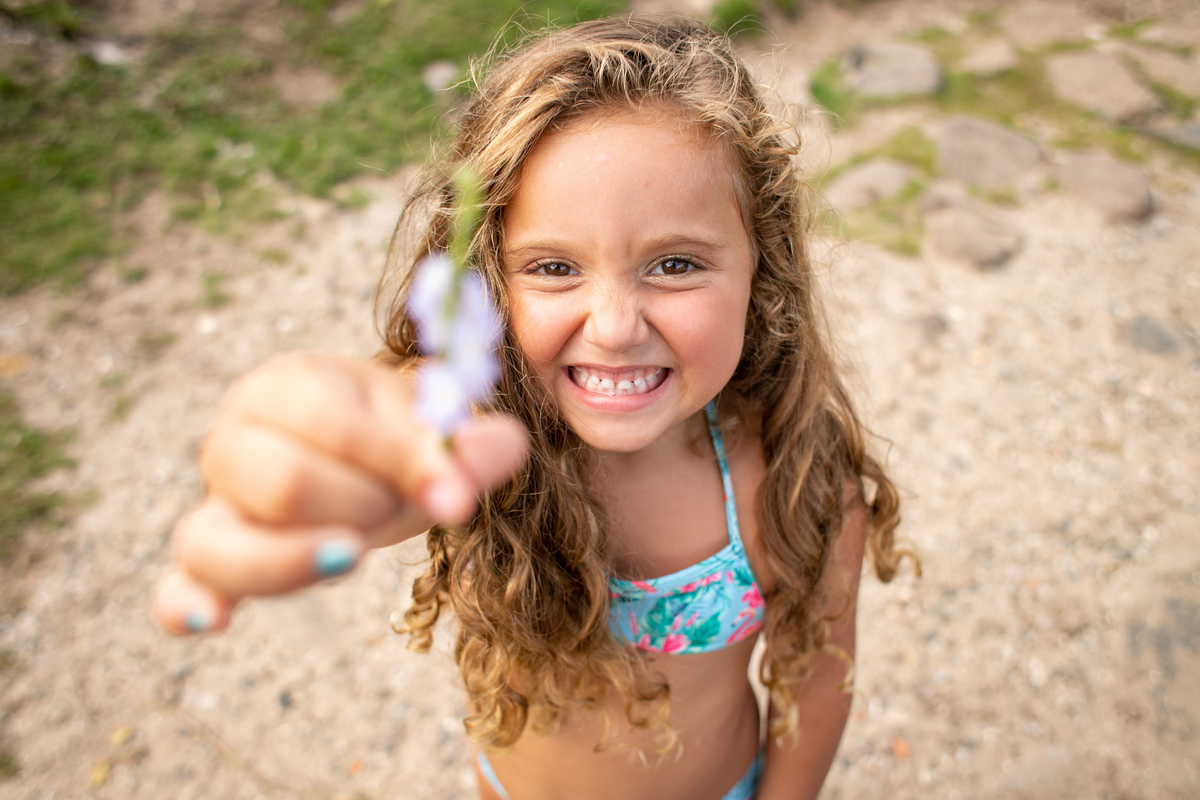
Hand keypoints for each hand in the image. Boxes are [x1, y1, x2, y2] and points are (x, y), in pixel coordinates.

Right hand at [151, 352, 527, 634]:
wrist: (374, 460)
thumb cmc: (400, 440)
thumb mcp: (439, 431)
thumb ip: (471, 440)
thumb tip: (504, 446)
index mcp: (287, 384)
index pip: (326, 418)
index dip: (396, 460)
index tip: (455, 496)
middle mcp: (234, 437)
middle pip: (279, 481)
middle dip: (359, 506)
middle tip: (395, 510)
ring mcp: (215, 504)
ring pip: (214, 540)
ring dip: (293, 558)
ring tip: (352, 557)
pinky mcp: (210, 562)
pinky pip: (174, 588)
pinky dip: (186, 604)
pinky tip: (215, 621)